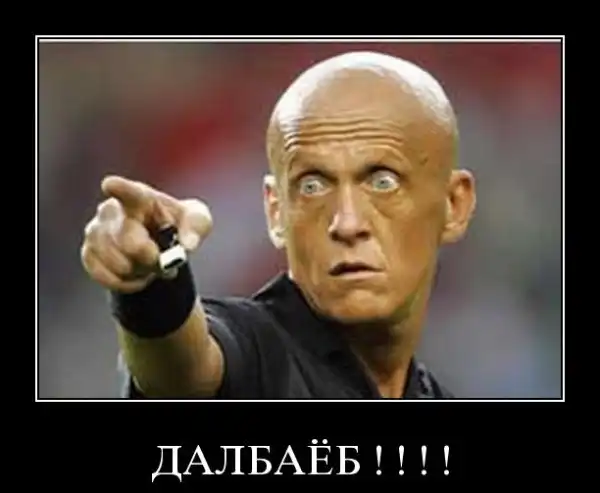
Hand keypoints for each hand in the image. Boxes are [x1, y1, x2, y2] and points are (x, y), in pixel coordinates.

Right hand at [81, 175, 211, 292]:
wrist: (160, 244)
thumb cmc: (180, 225)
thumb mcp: (198, 222)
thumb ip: (196, 228)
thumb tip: (187, 245)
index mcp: (141, 197)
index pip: (129, 192)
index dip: (119, 189)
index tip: (109, 185)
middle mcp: (112, 210)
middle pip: (130, 244)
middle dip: (151, 259)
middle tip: (162, 260)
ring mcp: (95, 230)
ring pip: (118, 264)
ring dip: (139, 272)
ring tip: (148, 264)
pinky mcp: (88, 252)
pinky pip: (105, 277)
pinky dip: (125, 283)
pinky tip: (133, 274)